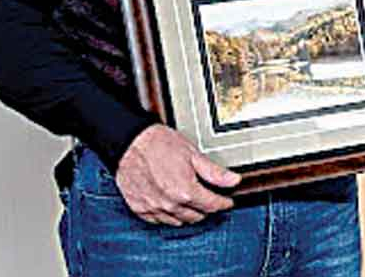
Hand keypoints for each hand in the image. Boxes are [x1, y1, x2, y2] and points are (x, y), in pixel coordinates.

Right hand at [115, 124, 240, 225]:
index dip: (223, 203)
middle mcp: (169, 204)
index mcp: (185, 191)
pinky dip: (168, 216)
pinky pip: (158, 221)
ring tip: (192, 202)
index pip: (212, 205)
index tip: (226, 201)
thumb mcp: (193, 154)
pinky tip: (171, 205)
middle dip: (206, 208)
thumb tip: (233, 180)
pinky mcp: (139, 208)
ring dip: (188, 214)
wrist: (130, 142)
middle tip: (210, 198)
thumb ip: (214, 172)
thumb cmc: (159, 144)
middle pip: (196, 216)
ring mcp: (153, 208)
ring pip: (178, 221)